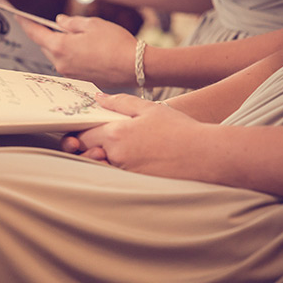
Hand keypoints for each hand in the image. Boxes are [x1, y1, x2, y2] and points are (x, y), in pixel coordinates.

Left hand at [19, 14, 137, 86]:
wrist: (135, 67)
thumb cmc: (116, 43)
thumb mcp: (93, 24)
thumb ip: (72, 22)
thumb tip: (59, 22)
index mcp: (60, 47)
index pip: (35, 33)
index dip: (25, 23)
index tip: (18, 16)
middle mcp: (60, 63)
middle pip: (45, 45)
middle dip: (46, 34)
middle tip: (52, 24)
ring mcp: (69, 73)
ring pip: (56, 55)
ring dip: (60, 45)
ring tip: (76, 36)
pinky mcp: (79, 79)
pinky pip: (68, 63)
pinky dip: (71, 54)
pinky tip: (85, 49)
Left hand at [62, 93, 206, 177]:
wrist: (205, 155)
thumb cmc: (179, 129)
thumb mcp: (149, 108)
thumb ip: (120, 102)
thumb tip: (98, 98)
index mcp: (116, 134)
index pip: (81, 135)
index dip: (77, 133)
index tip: (81, 131)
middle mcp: (116, 156)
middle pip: (85, 154)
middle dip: (82, 149)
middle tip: (89, 143)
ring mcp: (124, 173)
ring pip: (98, 167)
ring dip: (96, 160)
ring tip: (106, 152)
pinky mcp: (134, 184)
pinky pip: (114, 177)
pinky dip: (111, 170)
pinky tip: (123, 162)